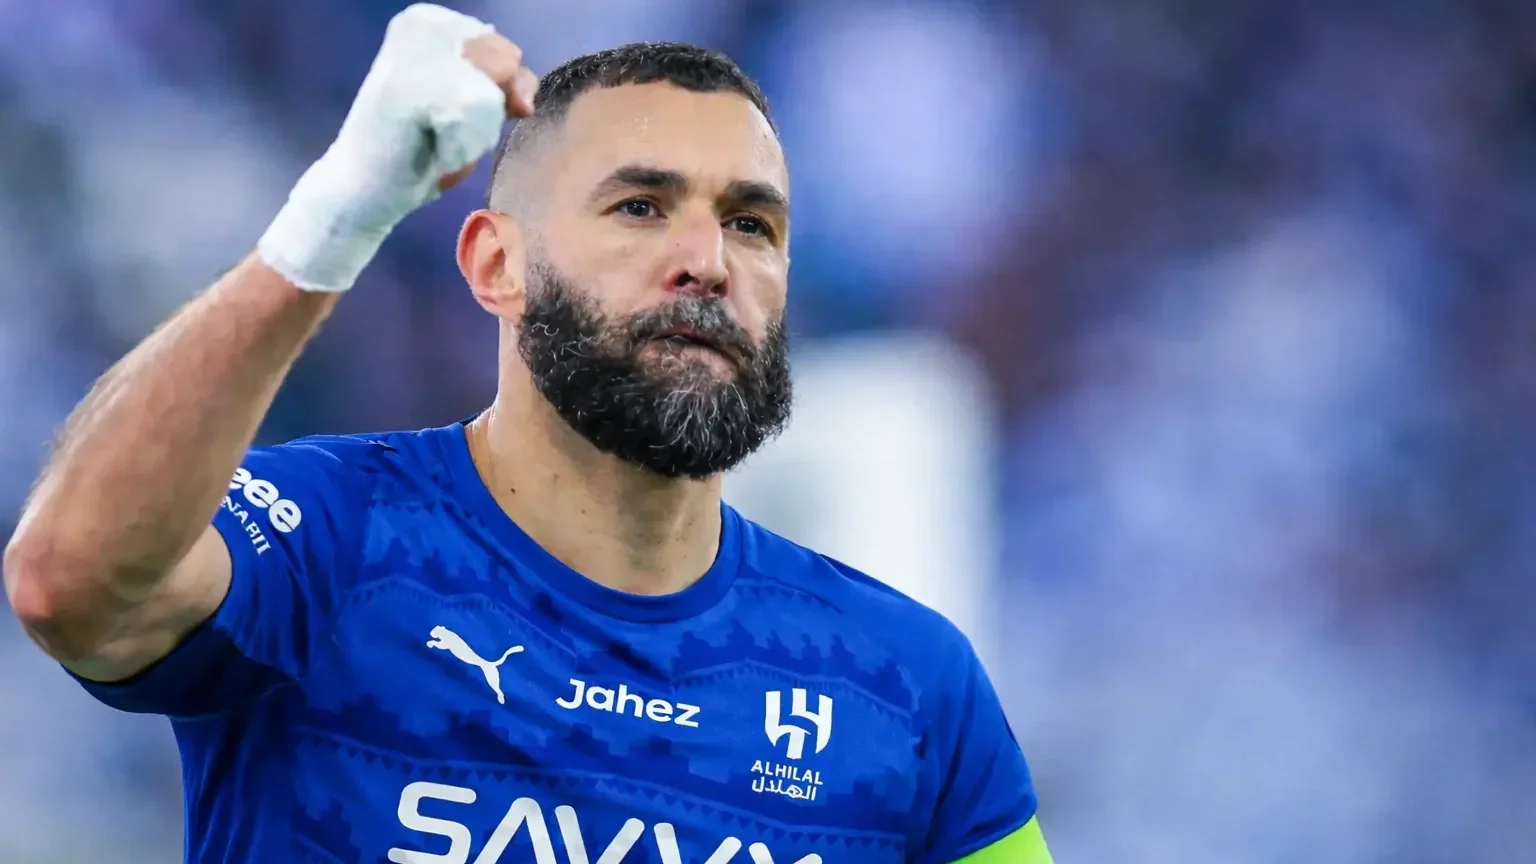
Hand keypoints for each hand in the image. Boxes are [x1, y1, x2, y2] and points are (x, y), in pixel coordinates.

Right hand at [257, 4, 538, 292]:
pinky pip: (478, 116)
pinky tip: (435, 150)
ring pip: (493, 91)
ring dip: (477, 130)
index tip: (452, 111)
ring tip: (438, 137)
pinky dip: (465, 146)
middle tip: (443, 129)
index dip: (493, 92)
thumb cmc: (420, 146)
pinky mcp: (412, 90)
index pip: (503, 49)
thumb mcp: (473, 102)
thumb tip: (523, 99)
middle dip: (488, 109)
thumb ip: (506, 82)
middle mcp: (420, 25)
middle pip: (505, 65)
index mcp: (429, 21)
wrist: (365, 188)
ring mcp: (413, 54)